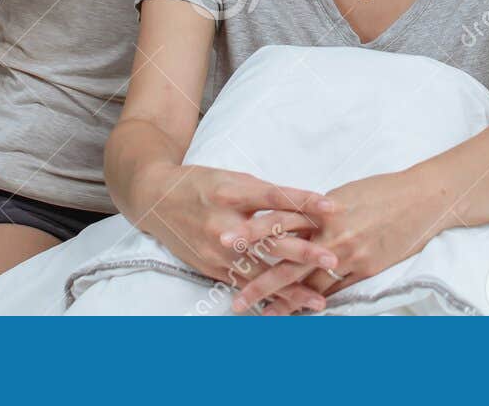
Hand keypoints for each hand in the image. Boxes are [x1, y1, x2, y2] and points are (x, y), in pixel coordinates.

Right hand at [133, 163, 340, 310]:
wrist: (155, 200)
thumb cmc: (200, 184)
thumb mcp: (233, 179)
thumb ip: (265, 194)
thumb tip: (305, 203)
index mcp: (232, 192)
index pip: (275, 197)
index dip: (304, 202)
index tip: (333, 207)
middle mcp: (224, 223)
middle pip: (270, 239)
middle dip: (304, 252)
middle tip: (333, 259)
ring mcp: (216, 250)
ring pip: (259, 271)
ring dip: (290, 288)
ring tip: (318, 300)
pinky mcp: (211, 268)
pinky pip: (244, 286)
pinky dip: (267, 297)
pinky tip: (287, 308)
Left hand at [230, 171, 439, 314]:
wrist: (421, 198)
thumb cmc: (382, 190)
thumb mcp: (344, 194)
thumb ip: (318, 211)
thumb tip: (296, 219)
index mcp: (321, 209)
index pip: (280, 226)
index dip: (252, 236)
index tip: (225, 244)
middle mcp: (331, 234)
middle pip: (288, 261)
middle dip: (260, 281)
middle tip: (235, 298)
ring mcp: (349, 254)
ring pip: (309, 282)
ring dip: (285, 301)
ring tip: (264, 316)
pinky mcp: (365, 268)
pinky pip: (335, 290)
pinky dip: (316, 301)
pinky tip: (300, 313)